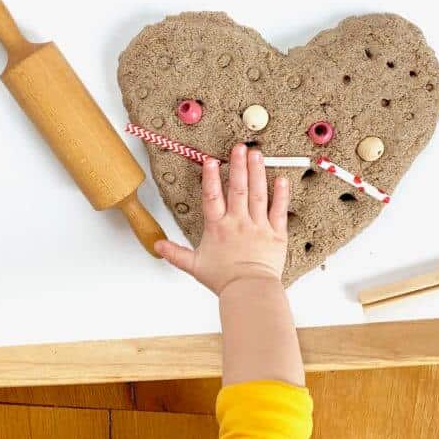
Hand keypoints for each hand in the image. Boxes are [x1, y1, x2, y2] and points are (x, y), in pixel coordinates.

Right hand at [155, 144, 289, 294]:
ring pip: (258, 195)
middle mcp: (238, 222)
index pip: (212, 197)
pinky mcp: (276, 234)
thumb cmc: (223, 280)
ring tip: (257, 155)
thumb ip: (175, 253)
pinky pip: (279, 211)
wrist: (249, 291)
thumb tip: (157, 246)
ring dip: (257, 173)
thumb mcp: (194, 266)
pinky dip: (281, 195)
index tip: (211, 160)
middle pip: (237, 189)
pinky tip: (281, 179)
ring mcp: (258, 226)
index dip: (211, 178)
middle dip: (238, 166)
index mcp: (218, 227)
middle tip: (240, 147)